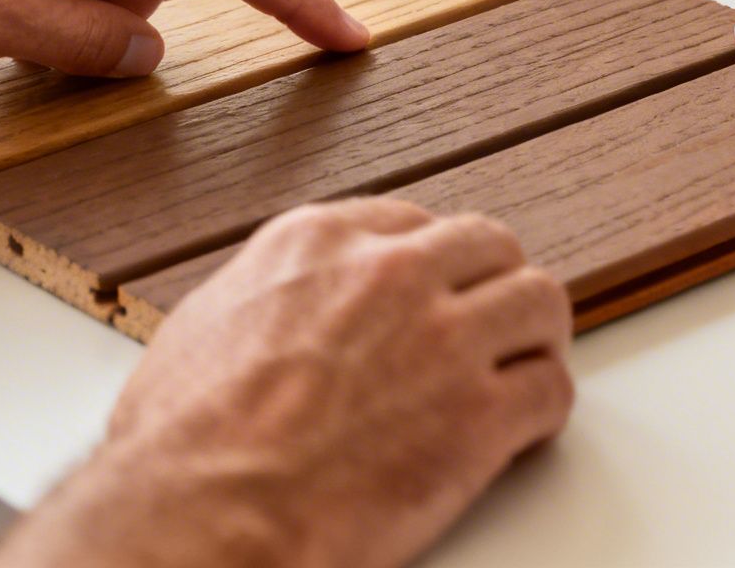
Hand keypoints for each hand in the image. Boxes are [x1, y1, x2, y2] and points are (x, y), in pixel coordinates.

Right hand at [0, 199, 574, 567]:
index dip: (431, 263)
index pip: (411, 222)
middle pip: (488, 245)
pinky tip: (522, 431)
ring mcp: (443, 339)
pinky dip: (544, 410)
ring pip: (539, 300)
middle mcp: (390, 273)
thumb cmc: (183, 442)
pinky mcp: (480, 414)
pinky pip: (551, 388)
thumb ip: (270, 298)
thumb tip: (282, 315)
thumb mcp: (206, 323)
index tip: (436, 288)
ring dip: (533, 337)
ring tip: (522, 368)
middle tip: (491, 323)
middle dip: (491, 285)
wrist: (205, 513)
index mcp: (317, 242)